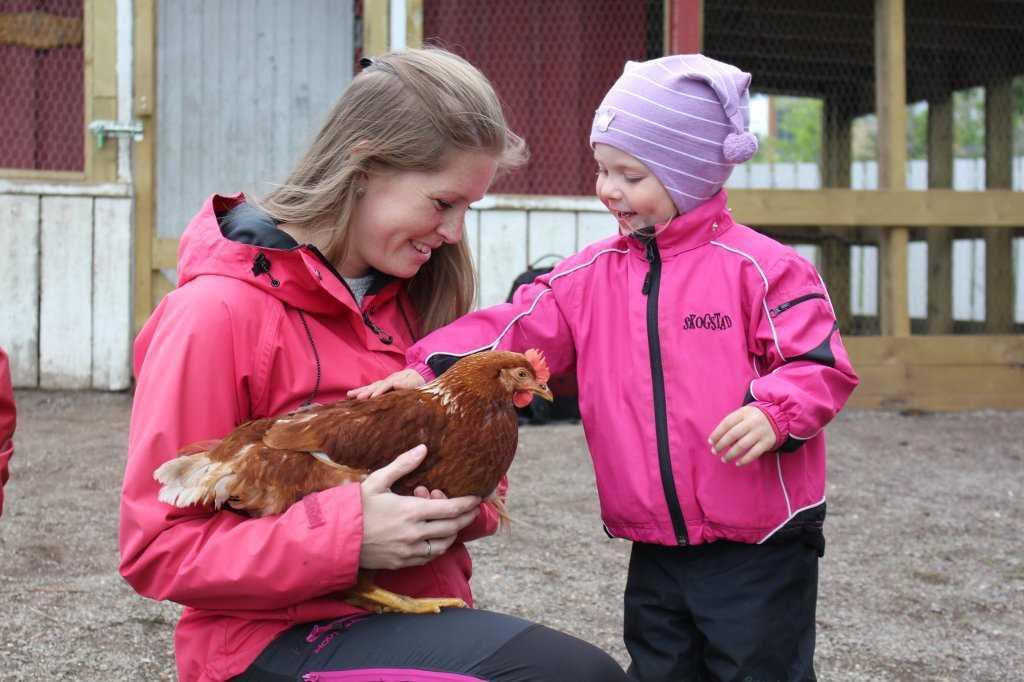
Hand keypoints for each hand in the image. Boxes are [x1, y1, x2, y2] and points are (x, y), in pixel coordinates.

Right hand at [348, 369, 425, 399]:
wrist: (418, 374)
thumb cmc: (417, 381)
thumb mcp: (416, 382)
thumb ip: (407, 384)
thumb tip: (395, 384)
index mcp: (396, 380)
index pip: (387, 385)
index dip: (380, 391)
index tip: (373, 397)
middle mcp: (388, 380)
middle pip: (376, 385)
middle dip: (367, 392)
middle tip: (358, 398)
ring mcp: (384, 383)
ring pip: (371, 386)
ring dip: (361, 391)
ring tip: (349, 395)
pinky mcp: (382, 386)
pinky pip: (371, 389)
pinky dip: (361, 391)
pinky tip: (351, 395)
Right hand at [359, 444, 479, 569]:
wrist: (335, 538)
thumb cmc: (355, 506)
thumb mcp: (377, 480)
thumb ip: (402, 465)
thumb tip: (423, 449)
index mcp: (411, 511)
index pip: (450, 509)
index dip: (467, 504)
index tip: (477, 498)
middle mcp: (414, 533)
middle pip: (452, 527)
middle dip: (466, 517)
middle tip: (472, 510)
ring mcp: (409, 551)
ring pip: (443, 545)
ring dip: (452, 533)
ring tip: (452, 522)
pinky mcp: (401, 562)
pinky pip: (429, 557)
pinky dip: (437, 546)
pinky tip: (435, 537)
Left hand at [708, 406, 776, 466]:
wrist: (778, 416)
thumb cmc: (753, 418)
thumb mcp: (743, 415)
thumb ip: (732, 424)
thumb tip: (718, 440)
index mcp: (744, 413)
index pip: (727, 423)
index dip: (717, 433)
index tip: (710, 442)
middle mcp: (752, 422)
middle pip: (733, 434)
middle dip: (721, 444)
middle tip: (714, 451)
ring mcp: (760, 432)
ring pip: (742, 445)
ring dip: (731, 454)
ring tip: (724, 459)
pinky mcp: (767, 442)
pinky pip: (754, 453)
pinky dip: (745, 460)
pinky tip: (738, 463)